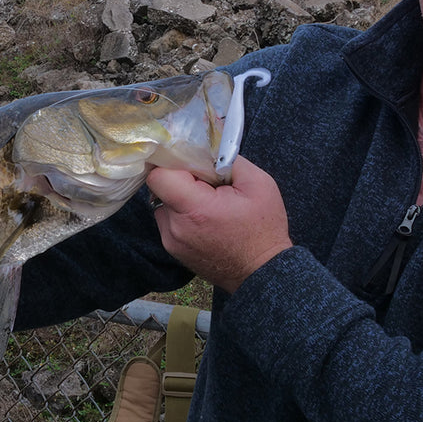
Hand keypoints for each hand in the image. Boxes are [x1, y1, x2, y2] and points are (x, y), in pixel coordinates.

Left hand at [148, 156, 291, 293]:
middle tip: (208, 184)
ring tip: (210, 204)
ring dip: (181, 198)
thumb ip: (229, 159)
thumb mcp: (258, 184)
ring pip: (163, 203)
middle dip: (181, 179)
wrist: (261, 273)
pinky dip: (182, 214)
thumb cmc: (264, 229)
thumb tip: (207, 148)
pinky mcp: (173, 250)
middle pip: (160, 188)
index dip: (172, 163)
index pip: (158, 176)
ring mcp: (171, 241)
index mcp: (195, 209)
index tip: (191, 162)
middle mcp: (175, 227)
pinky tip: (206, 219)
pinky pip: (168, 220)